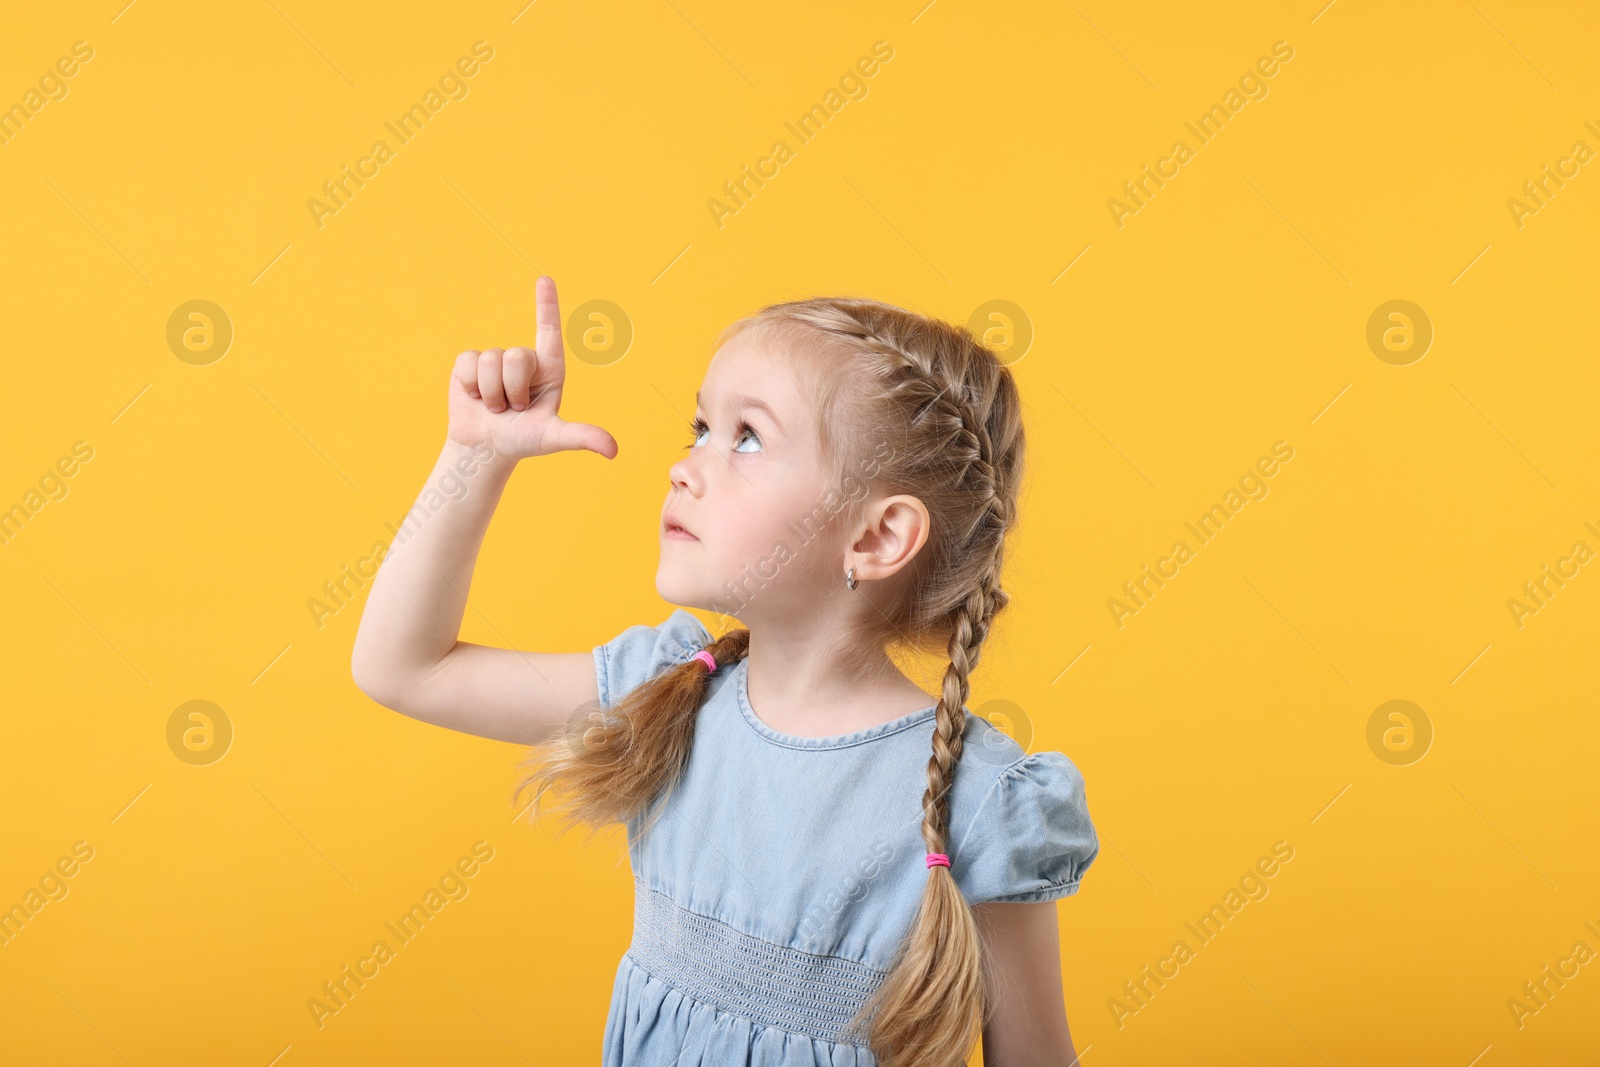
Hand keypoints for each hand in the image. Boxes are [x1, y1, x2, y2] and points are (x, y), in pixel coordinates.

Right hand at [446, 276, 618, 461]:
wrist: (485, 449)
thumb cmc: (523, 441)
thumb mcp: (553, 438)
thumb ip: (582, 437)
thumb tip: (613, 450)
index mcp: (549, 369)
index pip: (548, 330)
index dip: (546, 304)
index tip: (544, 279)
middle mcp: (524, 359)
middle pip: (515, 356)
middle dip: (512, 389)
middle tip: (513, 407)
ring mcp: (495, 359)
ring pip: (490, 361)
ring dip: (490, 392)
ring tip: (495, 406)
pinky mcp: (469, 362)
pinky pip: (467, 362)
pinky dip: (470, 386)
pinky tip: (474, 397)